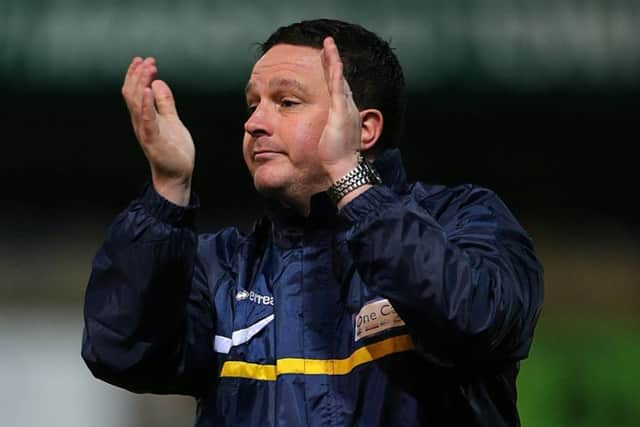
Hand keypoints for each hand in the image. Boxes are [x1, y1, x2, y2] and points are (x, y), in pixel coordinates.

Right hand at [122, 57, 194, 205]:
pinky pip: (147, 119)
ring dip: (141, 83)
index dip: (137, 75)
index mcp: (144, 117)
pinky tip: (149, 90)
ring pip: (136, 103)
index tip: (146, 60)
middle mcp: (140, 122)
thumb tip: (158, 82)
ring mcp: (145, 131)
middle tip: (148, 60)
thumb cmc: (174, 149)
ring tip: (148, 68)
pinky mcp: (153, 139)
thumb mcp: (171, 119)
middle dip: (138, 75)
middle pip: (133, 94)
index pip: (135, 92)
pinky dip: (146, 104)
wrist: (177, 174)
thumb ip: (165, 102)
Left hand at [318, 37, 360, 181]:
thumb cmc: (336, 159)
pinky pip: (338, 85)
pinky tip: (332, 58)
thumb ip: (327, 131)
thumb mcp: (329, 139)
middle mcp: (347, 108)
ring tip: (328, 44)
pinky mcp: (341, 110)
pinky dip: (336, 70)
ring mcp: (345, 107)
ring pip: (339, 77)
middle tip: (327, 45)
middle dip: (333, 61)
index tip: (327, 60)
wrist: (343, 167)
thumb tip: (321, 133)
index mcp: (343, 114)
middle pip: (339, 78)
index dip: (333, 73)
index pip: (337, 88)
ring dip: (333, 59)